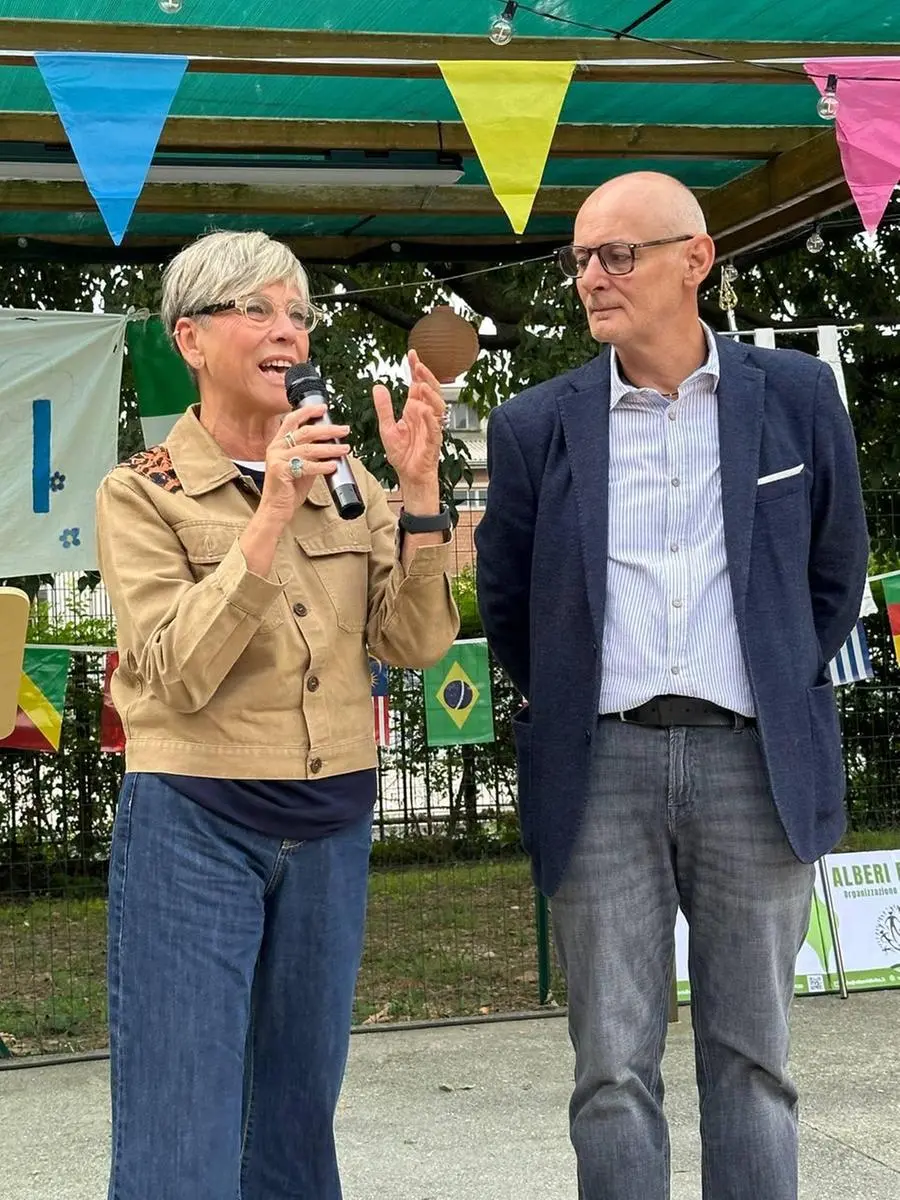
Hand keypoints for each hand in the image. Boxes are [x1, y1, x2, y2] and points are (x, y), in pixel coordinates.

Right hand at [257, 404, 350, 527]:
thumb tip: (331, 446)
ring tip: (345, 449)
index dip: (308, 412)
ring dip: (330, 448)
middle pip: (305, 432)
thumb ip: (311, 455)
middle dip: (328, 430)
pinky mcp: (280, 471)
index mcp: (279, 443)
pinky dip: (322, 466)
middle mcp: (276, 448)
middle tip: (344, 430)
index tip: (324, 408)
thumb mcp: (301, 467)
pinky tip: (333, 465)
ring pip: (308, 449)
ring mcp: (277, 459)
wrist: (276, 509)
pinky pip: (306, 466)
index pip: (293, 420)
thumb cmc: (288, 489)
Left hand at [373, 349, 445, 494]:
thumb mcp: (387, 428)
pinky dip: (430, 419)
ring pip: (437, 406)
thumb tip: (378, 387)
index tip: (412, 354)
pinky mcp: (433, 442)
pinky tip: (424, 410)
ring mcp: (431, 428)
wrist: (409, 476)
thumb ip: (384, 407)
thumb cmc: (402, 455)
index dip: (416, 370)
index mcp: (414, 410)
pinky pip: (435, 428)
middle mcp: (424, 416)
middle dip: (426, 376)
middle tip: (418, 365)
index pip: (417, 385)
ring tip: (420, 385)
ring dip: (430, 395)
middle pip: (431, 391)